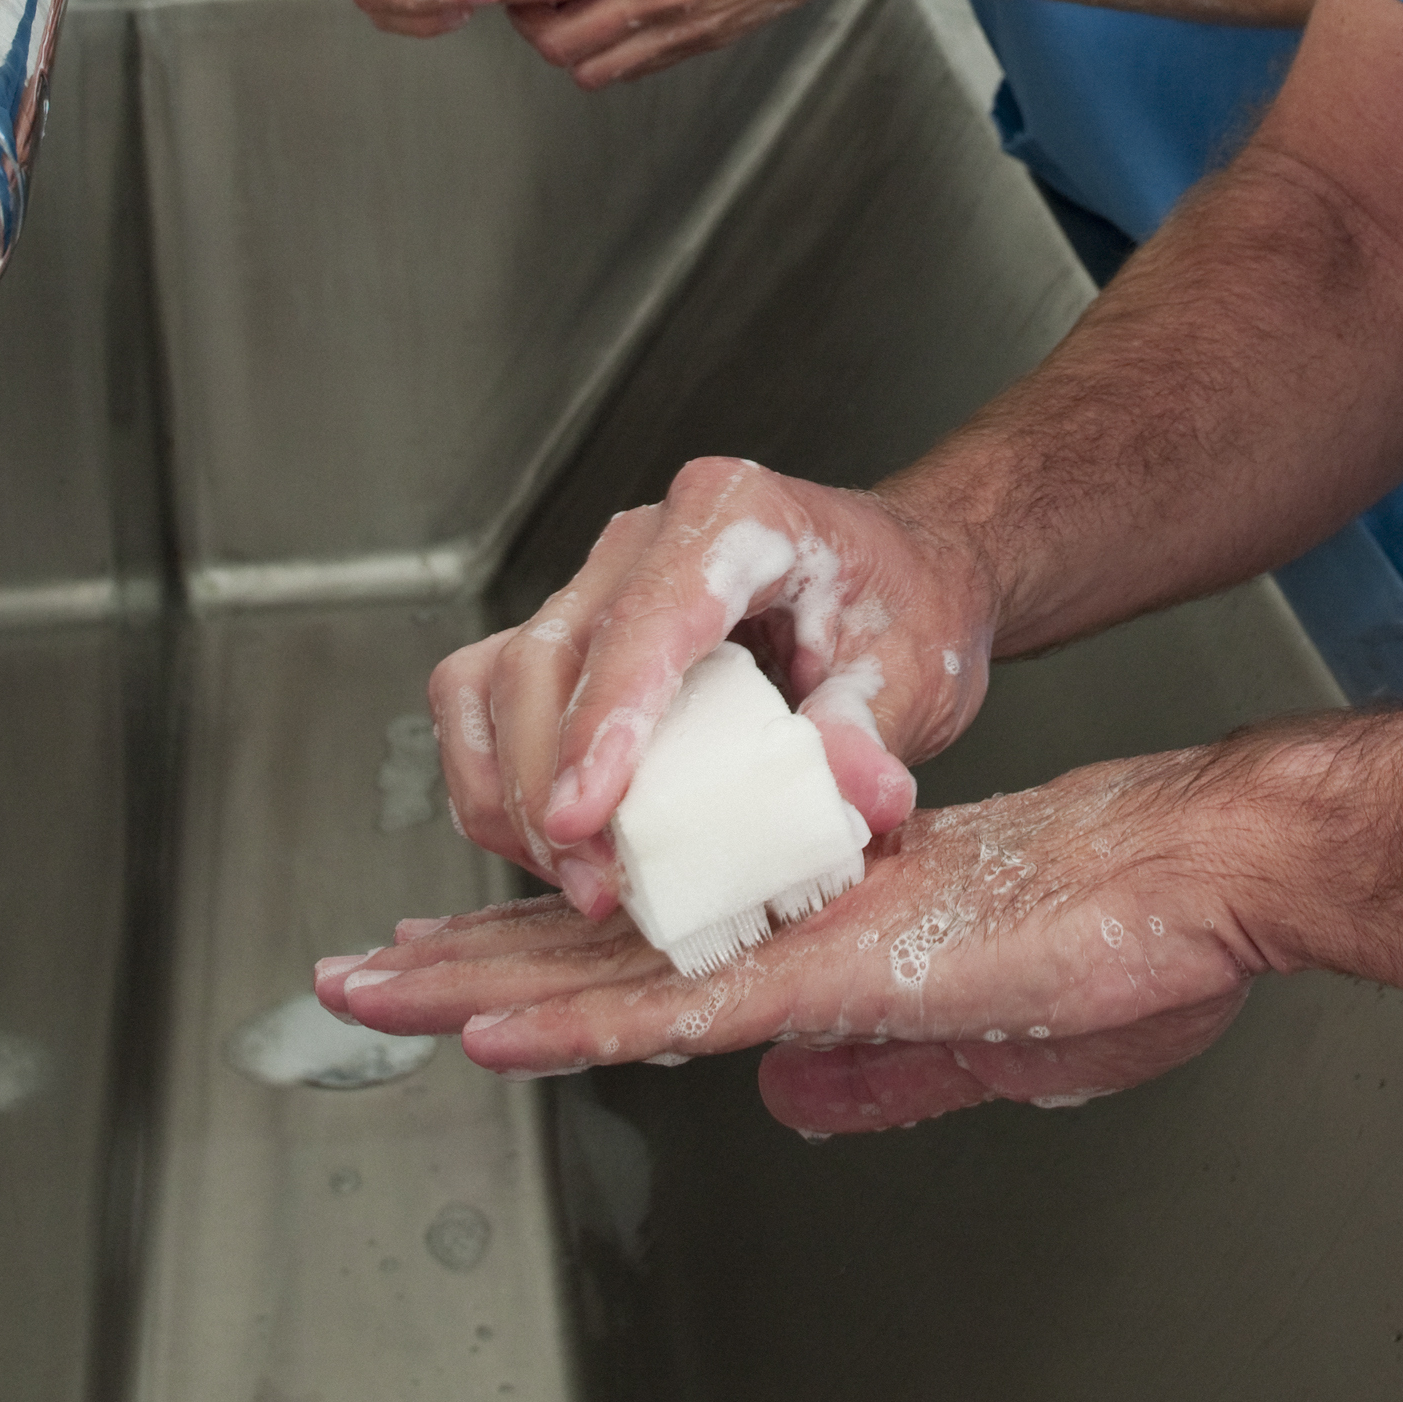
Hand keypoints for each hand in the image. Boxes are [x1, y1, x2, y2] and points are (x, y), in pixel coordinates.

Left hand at [315, 753, 1268, 1132]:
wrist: (1207, 869)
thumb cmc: (1143, 938)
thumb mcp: (1000, 1042)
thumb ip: (886, 1070)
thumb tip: (788, 1104)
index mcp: (828, 936)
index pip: (659, 954)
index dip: (549, 961)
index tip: (457, 963)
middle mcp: (793, 921)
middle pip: (602, 947)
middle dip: (470, 960)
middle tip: (360, 972)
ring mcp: (805, 938)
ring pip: (608, 966)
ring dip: (477, 979)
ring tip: (370, 988)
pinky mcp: (835, 968)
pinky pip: (676, 1002)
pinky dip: (575, 1016)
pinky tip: (492, 1026)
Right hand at [425, 456, 996, 917]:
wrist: (902, 578)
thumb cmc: (905, 606)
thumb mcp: (916, 673)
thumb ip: (875, 732)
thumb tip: (860, 796)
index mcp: (737, 516)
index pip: (644, 622)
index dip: (602, 723)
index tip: (583, 817)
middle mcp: (647, 539)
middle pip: (545, 656)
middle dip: (547, 785)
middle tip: (599, 885)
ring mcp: (599, 583)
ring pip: (494, 681)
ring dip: (509, 793)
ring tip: (580, 877)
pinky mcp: (573, 634)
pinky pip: (486, 701)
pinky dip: (497, 781)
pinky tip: (553, 846)